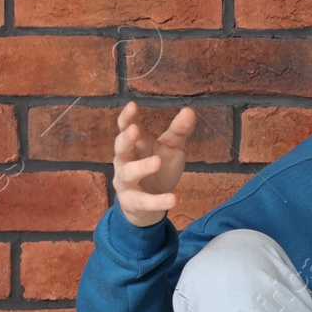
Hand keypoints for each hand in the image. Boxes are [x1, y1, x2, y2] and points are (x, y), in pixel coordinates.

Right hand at [112, 100, 196, 227]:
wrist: (150, 205)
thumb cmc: (159, 170)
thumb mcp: (171, 149)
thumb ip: (179, 131)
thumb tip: (190, 110)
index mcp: (135, 145)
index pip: (126, 128)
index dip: (127, 118)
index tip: (132, 106)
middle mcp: (125, 161)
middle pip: (121, 148)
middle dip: (126, 139)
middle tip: (135, 130)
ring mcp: (126, 182)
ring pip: (128, 173)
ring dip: (141, 167)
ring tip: (157, 162)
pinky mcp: (133, 202)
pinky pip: (143, 201)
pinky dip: (157, 201)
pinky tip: (172, 199)